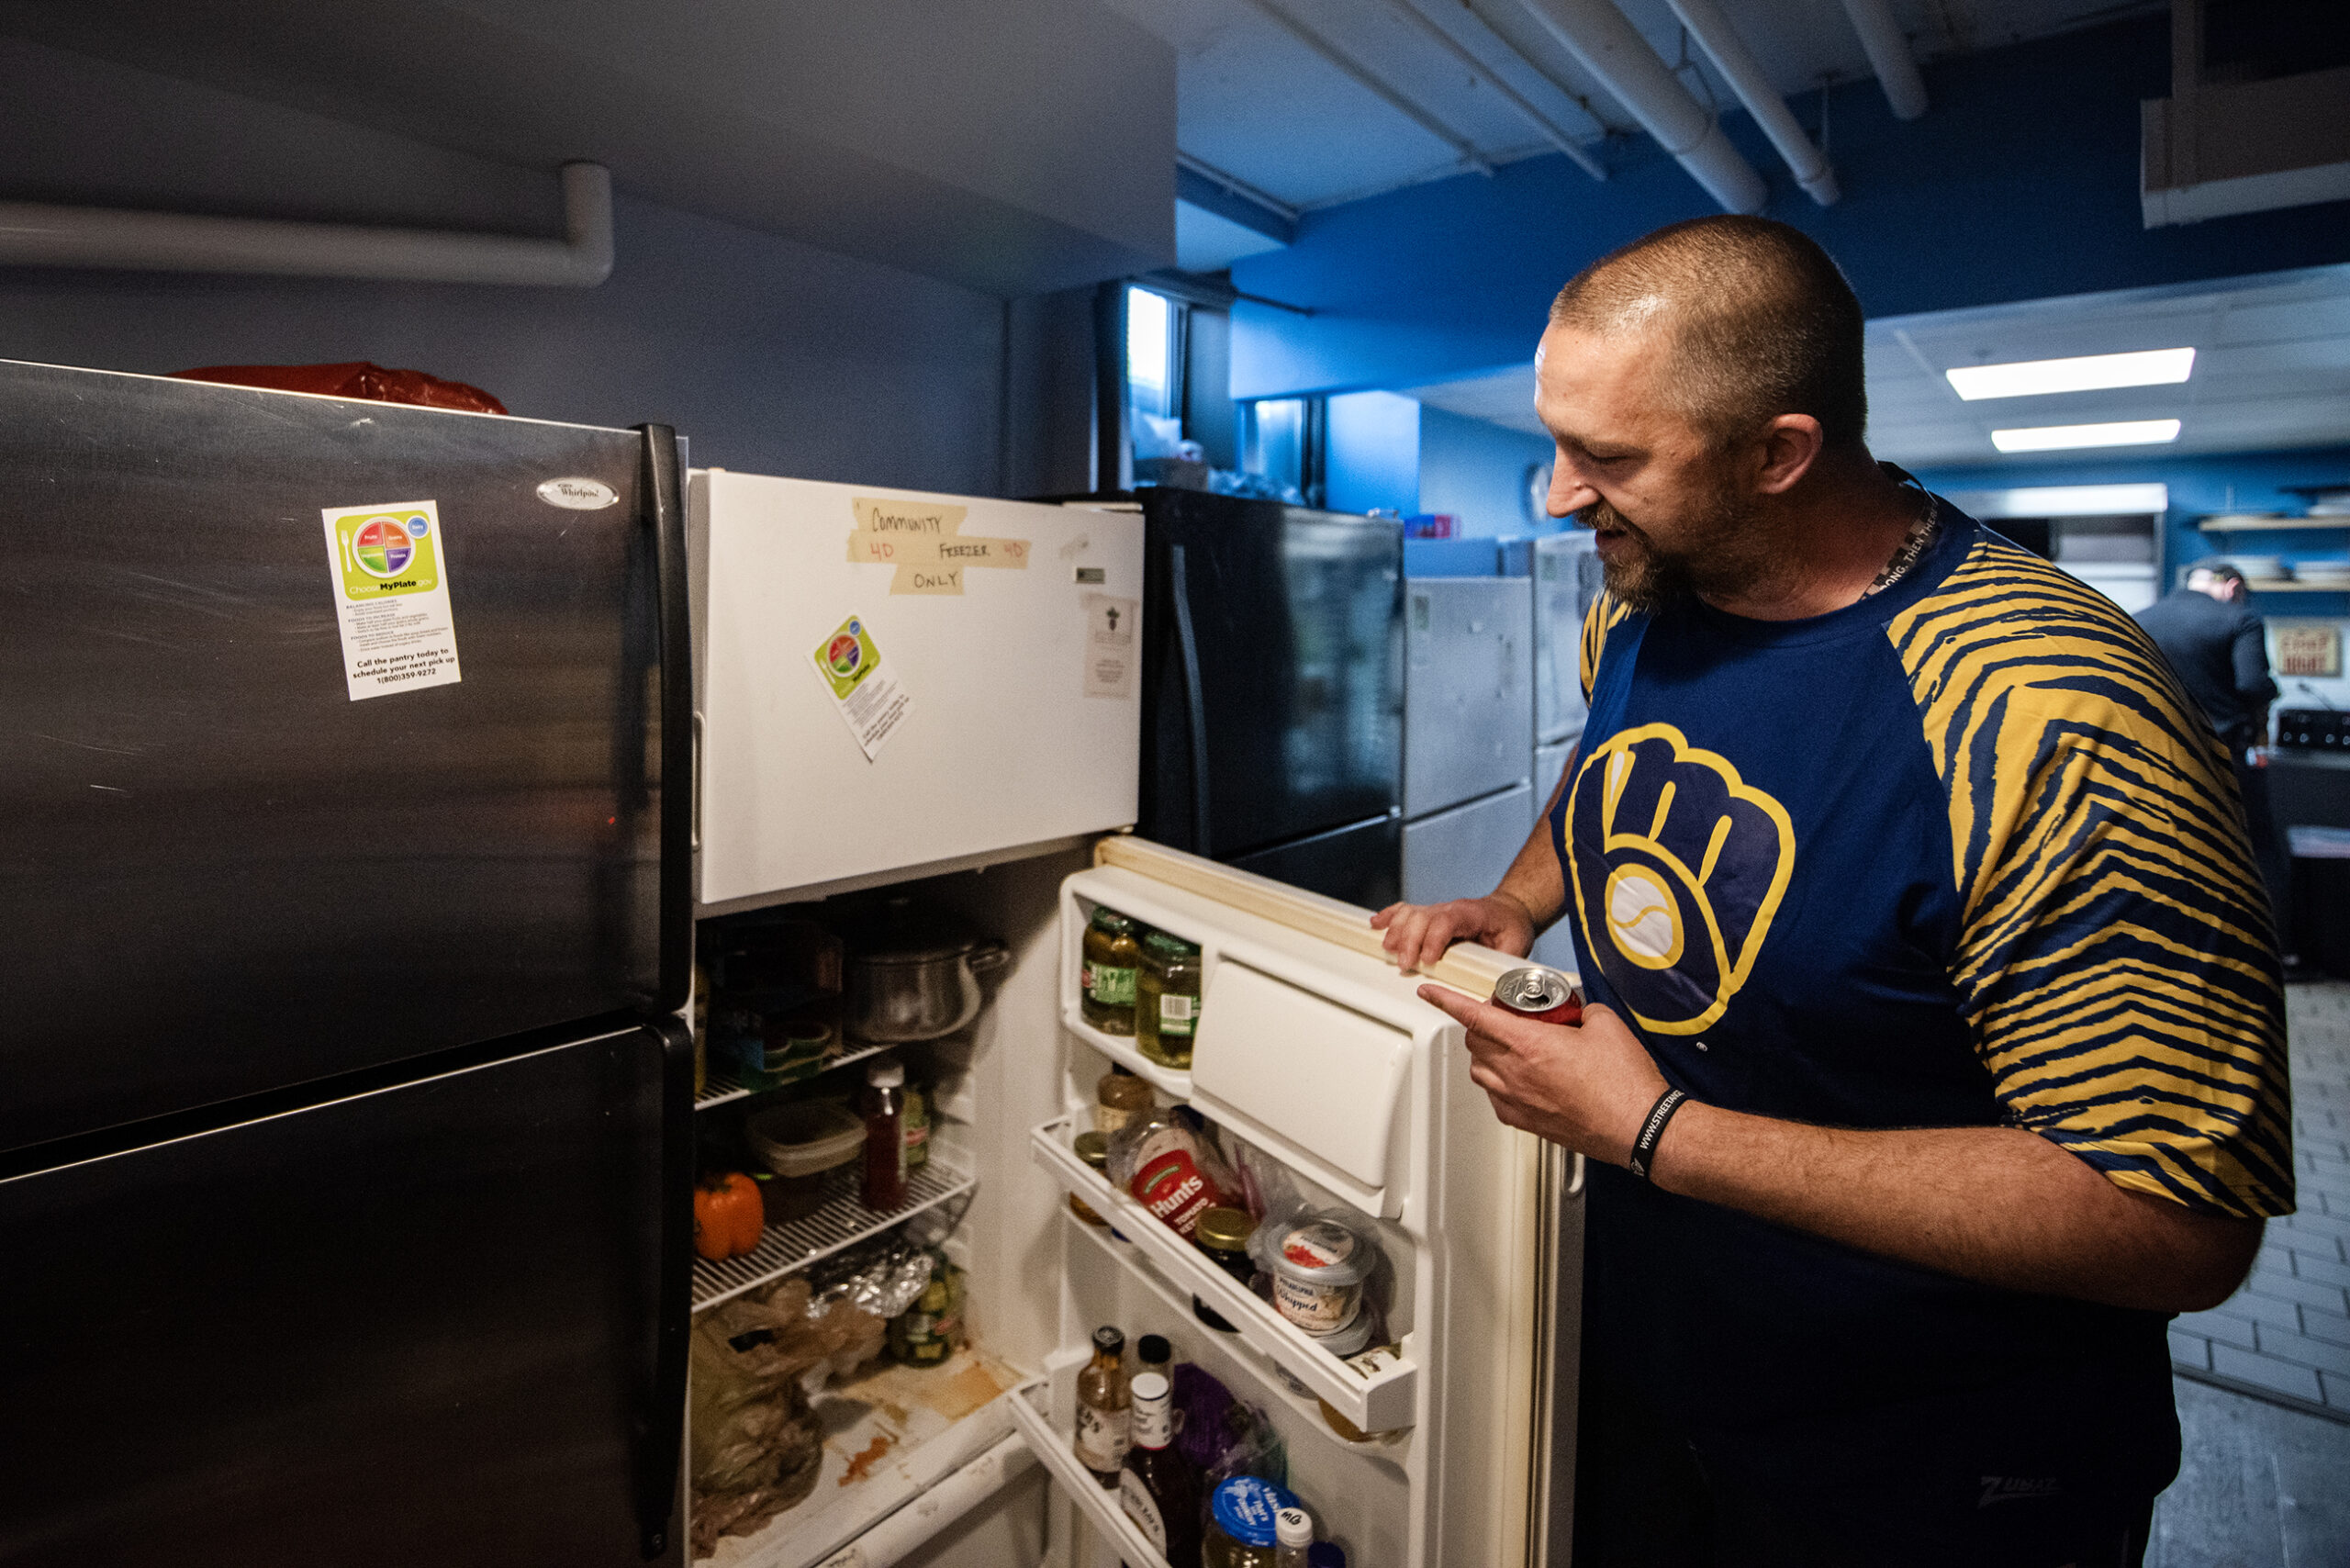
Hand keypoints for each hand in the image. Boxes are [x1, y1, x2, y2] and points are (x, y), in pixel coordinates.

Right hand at [1370, 893, 1535, 971]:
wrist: (1509, 911)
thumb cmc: (1511, 927)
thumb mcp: (1516, 946)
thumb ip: (1502, 967)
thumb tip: (1494, 995)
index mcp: (1472, 914)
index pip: (1447, 921)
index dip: (1433, 939)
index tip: (1427, 960)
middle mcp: (1450, 909)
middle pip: (1422, 917)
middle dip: (1410, 940)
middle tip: (1404, 965)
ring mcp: (1438, 910)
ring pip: (1411, 913)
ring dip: (1397, 930)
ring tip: (1389, 950)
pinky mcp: (1430, 915)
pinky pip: (1406, 911)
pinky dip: (1389, 917)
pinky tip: (1375, 925)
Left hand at [1415, 989, 1666, 1167]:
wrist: (1639, 1126)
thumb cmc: (1625, 1084)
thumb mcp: (1606, 1024)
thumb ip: (1583, 1008)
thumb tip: (1578, 1009)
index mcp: (1530, 1044)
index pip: (1474, 1016)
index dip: (1445, 1001)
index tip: (1429, 992)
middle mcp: (1516, 1074)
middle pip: (1473, 1042)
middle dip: (1479, 1025)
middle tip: (1502, 1017)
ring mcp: (1518, 1101)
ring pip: (1479, 1071)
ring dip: (1485, 1054)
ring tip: (1512, 1047)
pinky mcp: (1526, 1122)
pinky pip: (1495, 1097)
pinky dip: (1498, 1082)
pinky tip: (1521, 1078)